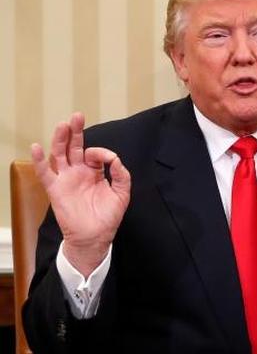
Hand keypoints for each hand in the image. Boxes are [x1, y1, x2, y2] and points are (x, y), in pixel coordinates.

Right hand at [31, 112, 130, 275]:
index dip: (102, 152)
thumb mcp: (121, 195)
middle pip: (74, 147)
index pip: (95, 154)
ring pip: (60, 154)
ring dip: (60, 139)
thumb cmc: (107, 217)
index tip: (110, 160)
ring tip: (63, 125)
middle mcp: (79, 172)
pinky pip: (45, 172)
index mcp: (95, 172)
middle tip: (77, 116)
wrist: (95, 236)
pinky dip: (39, 160)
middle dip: (76, 131)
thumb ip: (121, 176)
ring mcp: (66, 179)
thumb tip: (116, 159)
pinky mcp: (55, 188)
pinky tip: (36, 147)